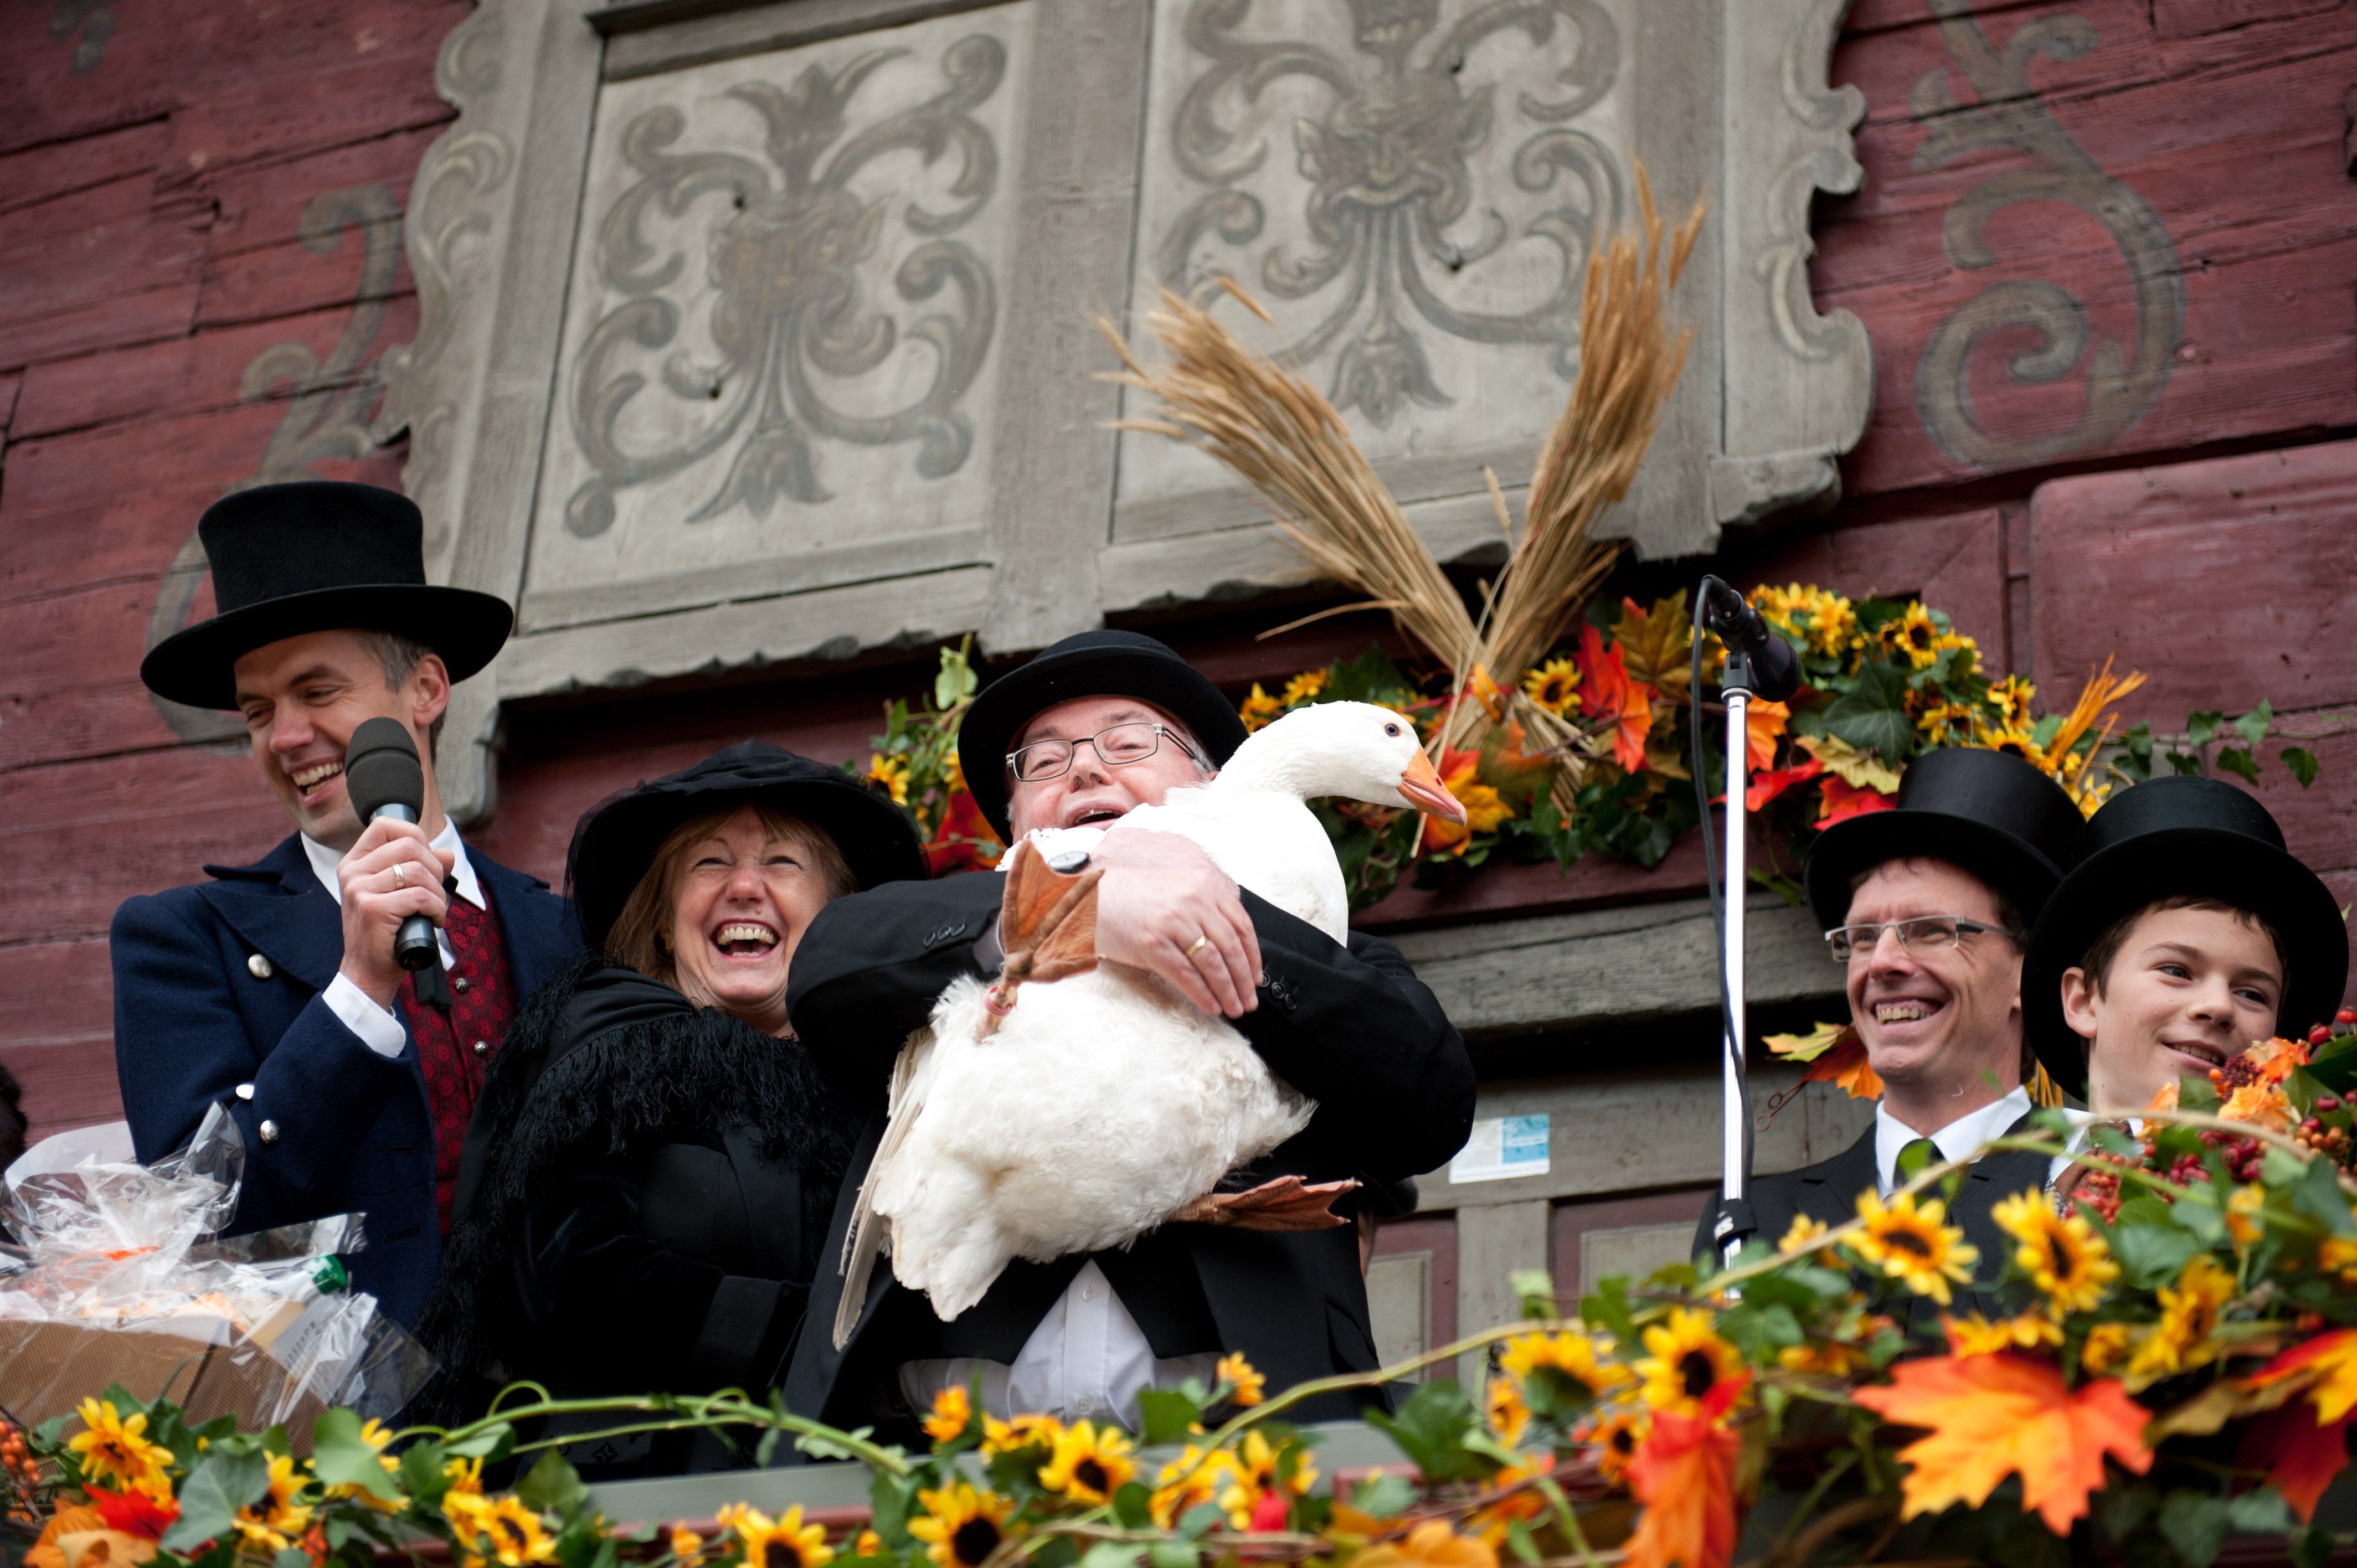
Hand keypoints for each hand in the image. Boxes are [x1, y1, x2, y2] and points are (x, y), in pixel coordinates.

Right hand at [335, 818, 453, 1006]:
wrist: (369, 971)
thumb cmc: (388, 932)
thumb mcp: (403, 894)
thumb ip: (423, 869)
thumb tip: (447, 852)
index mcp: (355, 863)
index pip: (385, 824)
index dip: (415, 836)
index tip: (426, 861)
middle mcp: (352, 872)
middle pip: (409, 845)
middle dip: (435, 868)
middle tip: (435, 893)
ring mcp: (359, 889)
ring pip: (418, 871)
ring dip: (438, 893)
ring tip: (434, 911)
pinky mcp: (372, 909)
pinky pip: (420, 896)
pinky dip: (437, 909)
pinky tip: (432, 921)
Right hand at [1092, 825, 1260, 1017]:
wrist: (1091, 898)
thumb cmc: (1132, 898)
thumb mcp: (1177, 891)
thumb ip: (1205, 909)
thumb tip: (1232, 949)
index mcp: (1203, 886)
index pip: (1241, 925)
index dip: (1253, 956)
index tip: (1256, 978)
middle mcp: (1192, 901)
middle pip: (1230, 947)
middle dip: (1243, 980)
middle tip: (1249, 1001)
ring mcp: (1172, 922)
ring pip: (1212, 963)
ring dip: (1227, 991)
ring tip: (1233, 1008)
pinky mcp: (1152, 944)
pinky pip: (1186, 974)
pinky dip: (1202, 994)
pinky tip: (1211, 1006)